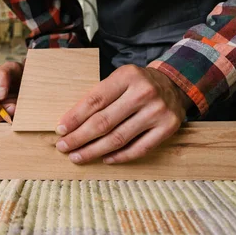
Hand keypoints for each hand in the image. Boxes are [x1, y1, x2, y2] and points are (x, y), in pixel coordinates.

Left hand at [55, 65, 190, 163]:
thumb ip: (99, 96)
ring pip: (119, 138)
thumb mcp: (119, 79)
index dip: (75, 117)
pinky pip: (139, 148)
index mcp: (127, 76)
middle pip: (104, 121)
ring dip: (94, 150)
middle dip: (79, 137)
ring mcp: (158, 111)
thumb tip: (70, 123)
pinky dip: (119, 156)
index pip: (95, 100)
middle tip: (63, 147)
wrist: (175, 84)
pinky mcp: (169, 127)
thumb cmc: (138, 84)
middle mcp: (144, 92)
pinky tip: (104, 159)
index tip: (60, 130)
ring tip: (78, 156)